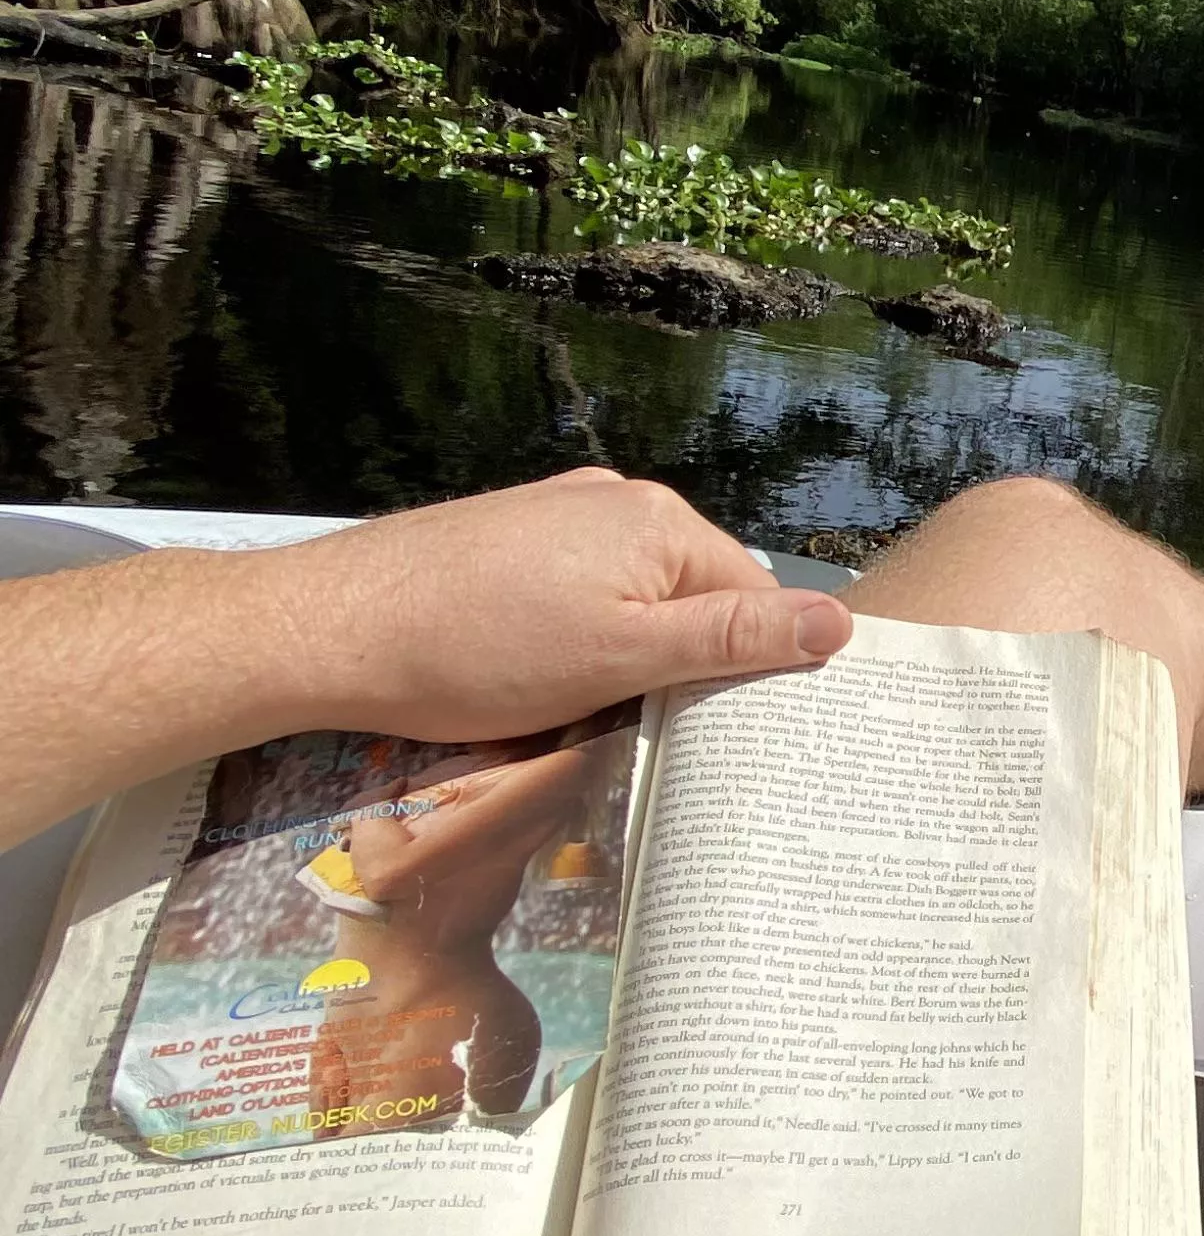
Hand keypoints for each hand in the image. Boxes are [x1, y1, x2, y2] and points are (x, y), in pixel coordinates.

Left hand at [251, 470, 850, 745]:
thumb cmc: (478, 651)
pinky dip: (577, 641)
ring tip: (586, 713)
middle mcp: (618, 501)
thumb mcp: (623, 658)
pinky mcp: (512, 541)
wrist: (331, 629)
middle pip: (695, 597)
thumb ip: (733, 641)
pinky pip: (581, 595)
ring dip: (626, 659)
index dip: (747, 671)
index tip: (724, 734)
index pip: (754, 600)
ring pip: (635, 602)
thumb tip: (839, 623)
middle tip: (650, 732)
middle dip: (682, 666)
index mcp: (660, 521)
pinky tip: (538, 682)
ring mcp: (560, 516)